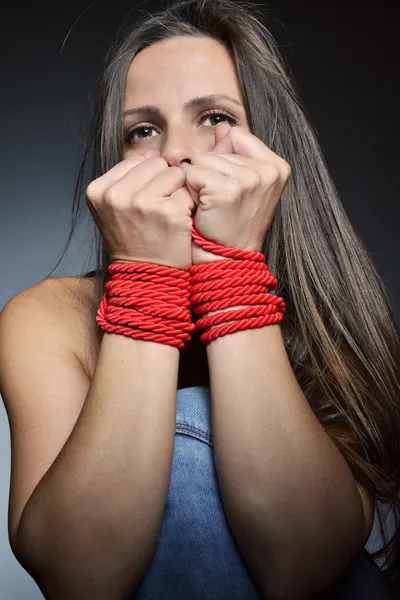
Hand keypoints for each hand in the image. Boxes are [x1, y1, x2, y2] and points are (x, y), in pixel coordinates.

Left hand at [185, 122, 291, 264]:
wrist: (224, 258)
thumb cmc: (229, 224)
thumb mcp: (240, 185)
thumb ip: (232, 153)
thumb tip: (222, 127)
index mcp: (277, 167)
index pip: (236, 136)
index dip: (223, 159)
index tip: (229, 188)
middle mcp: (268, 171)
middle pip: (217, 148)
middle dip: (209, 173)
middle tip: (219, 202)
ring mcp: (250, 179)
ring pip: (201, 160)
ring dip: (198, 183)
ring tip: (211, 206)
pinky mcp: (227, 189)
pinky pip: (192, 173)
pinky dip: (191, 191)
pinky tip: (203, 209)